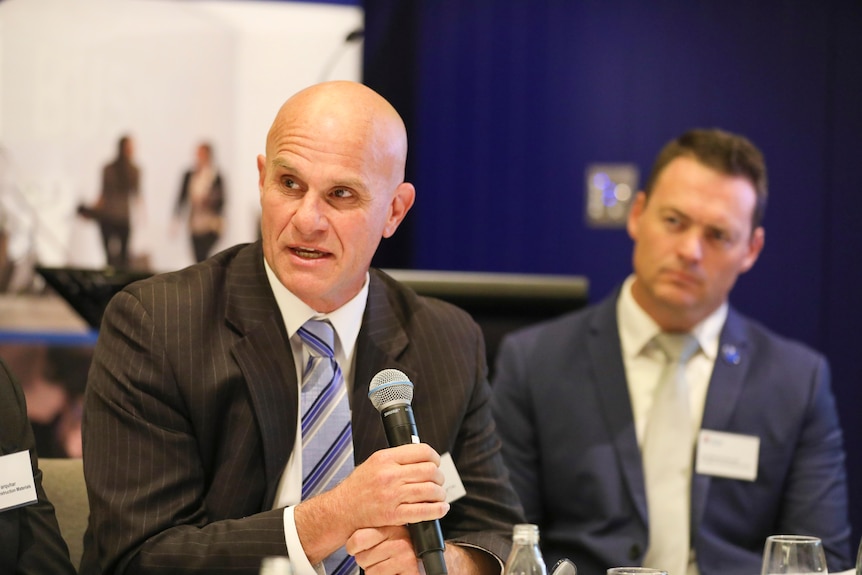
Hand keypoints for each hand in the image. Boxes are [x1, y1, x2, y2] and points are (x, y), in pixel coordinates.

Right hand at [295, 443, 448, 563]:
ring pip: (430, 490)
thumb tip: (421, 457)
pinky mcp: (393, 515)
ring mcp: (392, 495)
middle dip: (439, 477)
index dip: (435, 457)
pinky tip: (441, 508)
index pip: (422, 451)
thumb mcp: (374, 463)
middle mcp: (390, 475)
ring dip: (440, 494)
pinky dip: (438, 510)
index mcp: (386, 458)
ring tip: (439, 495)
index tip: (435, 463)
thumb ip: (396, 459)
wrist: (342, 510)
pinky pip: (423, 511)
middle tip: (438, 481)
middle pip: (430, 470)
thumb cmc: (358, 487)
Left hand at [348, 530, 502, 574]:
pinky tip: (392, 571)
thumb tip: (349, 538)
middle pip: (361, 556)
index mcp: (392, 524)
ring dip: (374, 571)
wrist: (430, 562)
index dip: (353, 546)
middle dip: (366, 560)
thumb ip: (373, 529)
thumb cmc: (406, 547)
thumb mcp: (390, 532)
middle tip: (378, 557)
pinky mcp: (408, 569)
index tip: (355, 547)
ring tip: (386, 564)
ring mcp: (404, 554)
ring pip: (370, 570)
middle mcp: (399, 537)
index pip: (358, 537)